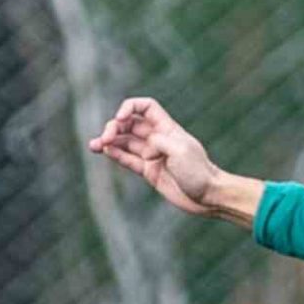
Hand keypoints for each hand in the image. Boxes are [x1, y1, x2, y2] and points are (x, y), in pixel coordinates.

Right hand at [86, 97, 220, 215]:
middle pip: (130, 124)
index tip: (120, 117)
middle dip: (114, 127)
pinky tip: (104, 152)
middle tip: (105, 138)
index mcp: (167, 128)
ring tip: (94, 145)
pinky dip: (116, 155)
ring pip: (125, 142)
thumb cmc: (199, 172)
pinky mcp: (149, 172)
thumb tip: (144, 143)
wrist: (209, 197)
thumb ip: (160, 141)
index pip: (145, 107)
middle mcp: (158, 139)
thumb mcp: (181, 151)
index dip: (130, 107)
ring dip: (109, 141)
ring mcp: (153, 155)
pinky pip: (128, 160)